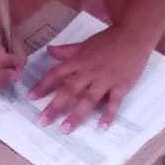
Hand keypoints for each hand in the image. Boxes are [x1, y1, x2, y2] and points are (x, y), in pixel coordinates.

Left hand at [28, 25, 150, 131]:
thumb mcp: (85, 43)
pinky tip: (100, 128)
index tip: (30, 98)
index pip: (56, 73)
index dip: (43, 85)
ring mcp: (105, 79)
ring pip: (88, 99)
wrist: (134, 35)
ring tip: (65, 129)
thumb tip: (49, 51)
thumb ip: (67, 50)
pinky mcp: (121, 85)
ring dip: (76, 114)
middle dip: (55, 106)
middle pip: (69, 90)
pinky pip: (114, 103)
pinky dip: (108, 115)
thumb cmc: (109, 40)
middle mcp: (89, 71)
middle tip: (43, 121)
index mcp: (79, 61)